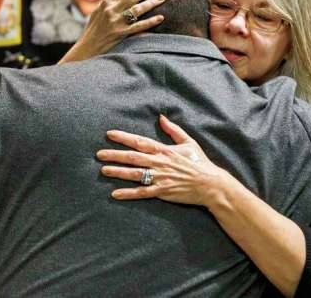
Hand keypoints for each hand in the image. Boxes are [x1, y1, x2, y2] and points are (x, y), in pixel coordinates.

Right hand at [59, 0, 165, 62]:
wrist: (87, 47)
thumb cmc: (93, 28)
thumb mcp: (97, 9)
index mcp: (106, 3)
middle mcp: (111, 10)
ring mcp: (116, 22)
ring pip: (137, 9)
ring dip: (151, 2)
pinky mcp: (120, 34)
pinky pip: (138, 27)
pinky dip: (150, 22)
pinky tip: (160, 18)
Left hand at [96, 115, 228, 206]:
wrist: (211, 184)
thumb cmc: (200, 162)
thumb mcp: (188, 142)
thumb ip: (173, 130)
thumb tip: (161, 117)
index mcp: (164, 150)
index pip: (140, 141)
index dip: (124, 137)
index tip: (109, 134)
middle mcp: (159, 163)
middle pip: (132, 157)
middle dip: (114, 155)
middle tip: (99, 154)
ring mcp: (160, 178)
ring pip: (134, 174)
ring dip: (118, 172)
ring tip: (104, 170)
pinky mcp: (162, 191)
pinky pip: (142, 192)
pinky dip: (128, 194)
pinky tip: (115, 194)